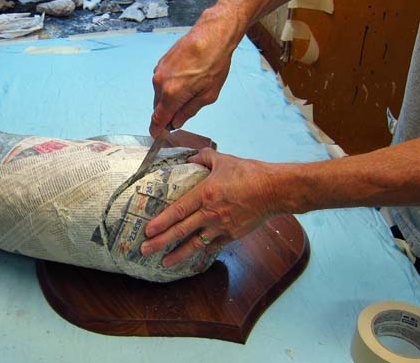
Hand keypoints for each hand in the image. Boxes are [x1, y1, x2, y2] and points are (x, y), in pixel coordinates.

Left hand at [140, 148, 284, 267]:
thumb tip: (191, 157)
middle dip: (161, 242)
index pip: (178, 210)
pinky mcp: (233, 235)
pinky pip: (212, 246)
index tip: (147, 230)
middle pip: (181, 231)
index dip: (161, 221)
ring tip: (163, 262)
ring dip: (178, 254)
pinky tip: (192, 258)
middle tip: (144, 250)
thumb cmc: (250, 173)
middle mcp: (211, 213)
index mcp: (206, 194)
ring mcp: (222, 226)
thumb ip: (203, 157)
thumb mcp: (223, 160)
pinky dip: (201, 252)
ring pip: (195, 244)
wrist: (275, 190)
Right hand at [150, 8, 238, 137]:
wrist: (212, 35)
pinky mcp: (161, 63)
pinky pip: (162, 81)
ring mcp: (158, 71)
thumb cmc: (214, 63)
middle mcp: (160, 83)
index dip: (157, 130)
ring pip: (160, 94)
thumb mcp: (208, 95)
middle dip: (168, 113)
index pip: (157, 120)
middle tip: (185, 110)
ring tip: (191, 88)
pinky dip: (170, 85)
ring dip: (171, 97)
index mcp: (171, 95)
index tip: (159, 136)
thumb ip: (189, 111)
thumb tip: (177, 122)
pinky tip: (186, 78)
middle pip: (158, 107)